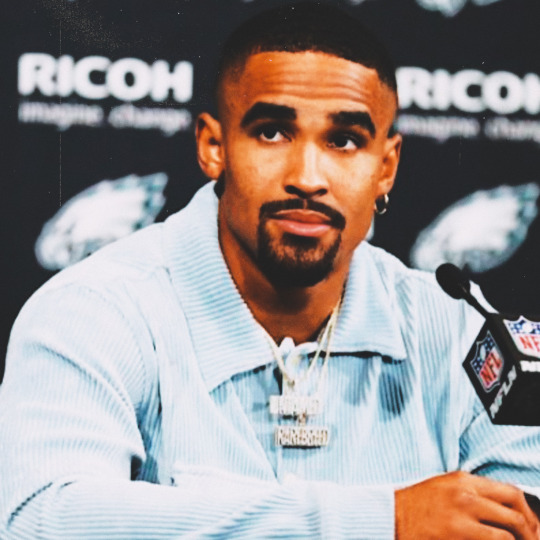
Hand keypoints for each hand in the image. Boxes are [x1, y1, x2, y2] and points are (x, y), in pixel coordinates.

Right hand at [395, 471, 539, 539]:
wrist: (391, 515)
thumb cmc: (416, 504)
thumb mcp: (445, 486)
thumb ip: (472, 493)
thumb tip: (502, 510)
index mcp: (464, 480)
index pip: (510, 492)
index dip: (527, 511)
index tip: (531, 525)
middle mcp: (466, 495)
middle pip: (514, 512)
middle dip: (530, 531)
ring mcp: (461, 516)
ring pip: (507, 533)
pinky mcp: (456, 535)